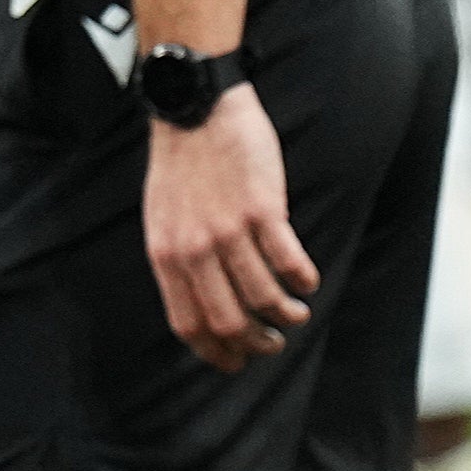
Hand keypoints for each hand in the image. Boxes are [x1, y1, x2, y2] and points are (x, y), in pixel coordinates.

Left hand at [144, 83, 318, 370]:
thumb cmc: (181, 164)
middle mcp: (194, 250)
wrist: (195, 108)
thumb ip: (178, 259)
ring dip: (288, 315)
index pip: (189, 325)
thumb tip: (200, 302)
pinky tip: (307, 279)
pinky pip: (289, 262)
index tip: (237, 362)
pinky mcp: (261, 209)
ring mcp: (228, 231)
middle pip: (229, 321)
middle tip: (274, 343)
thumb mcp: (162, 218)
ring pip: (265, 298)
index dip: (217, 353)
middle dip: (257, 344)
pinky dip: (303, 280)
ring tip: (298, 312)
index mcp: (166, 255)